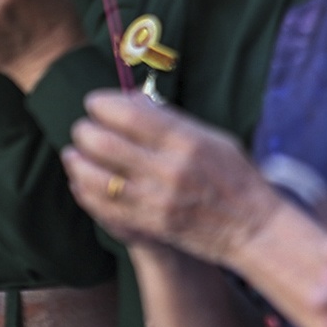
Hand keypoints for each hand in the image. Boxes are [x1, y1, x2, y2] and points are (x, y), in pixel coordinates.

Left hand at [62, 89, 281, 261]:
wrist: (254, 228)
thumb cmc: (235, 175)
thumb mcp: (211, 136)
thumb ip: (169, 118)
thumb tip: (130, 98)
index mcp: (185, 142)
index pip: (128, 115)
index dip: (101, 104)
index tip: (94, 103)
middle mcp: (168, 170)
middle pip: (104, 144)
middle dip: (84, 132)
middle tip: (83, 129)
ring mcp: (157, 201)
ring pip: (95, 178)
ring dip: (77, 162)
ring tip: (73, 154)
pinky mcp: (150, 225)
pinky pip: (103, 208)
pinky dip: (84, 191)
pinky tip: (80, 181)